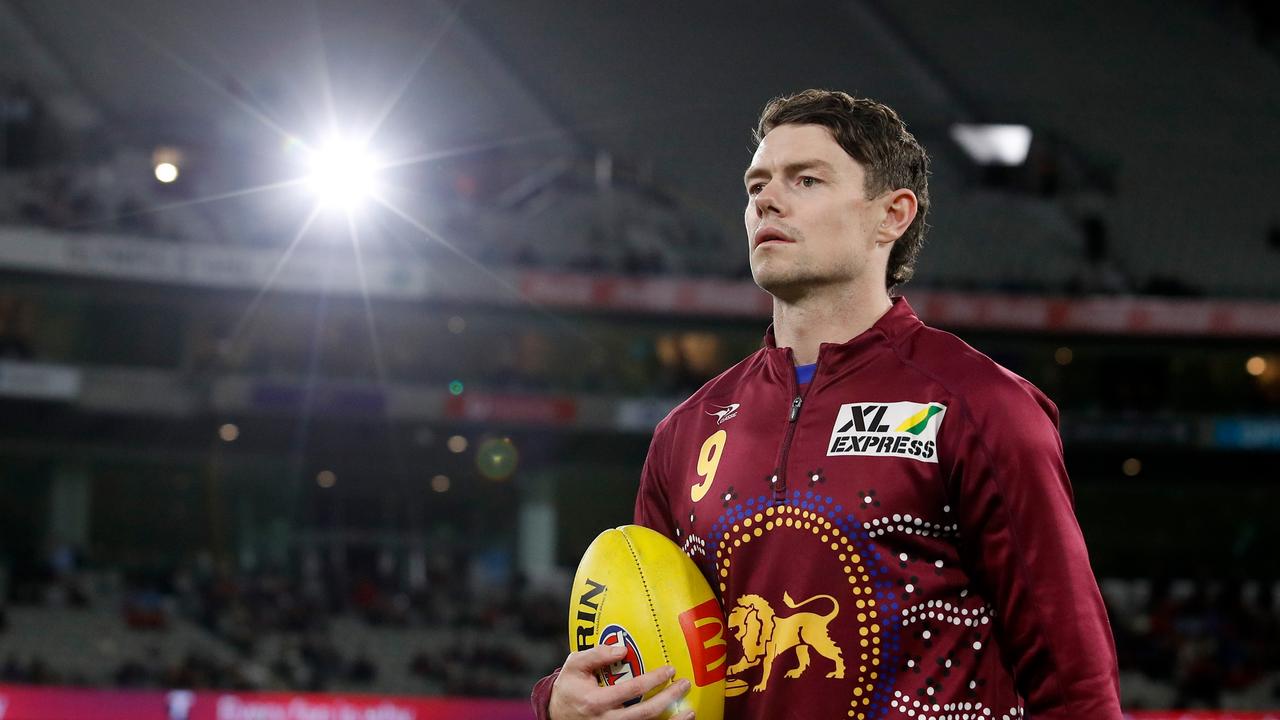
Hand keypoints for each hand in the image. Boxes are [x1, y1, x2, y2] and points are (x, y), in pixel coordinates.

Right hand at [548, 643, 694, 719]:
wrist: (556, 715)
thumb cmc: (569, 687)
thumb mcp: (574, 666)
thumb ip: (595, 655)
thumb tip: (622, 649)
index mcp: (595, 701)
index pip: (629, 690)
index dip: (652, 680)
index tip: (669, 669)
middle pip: (644, 714)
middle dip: (667, 699)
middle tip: (684, 684)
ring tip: (689, 712)